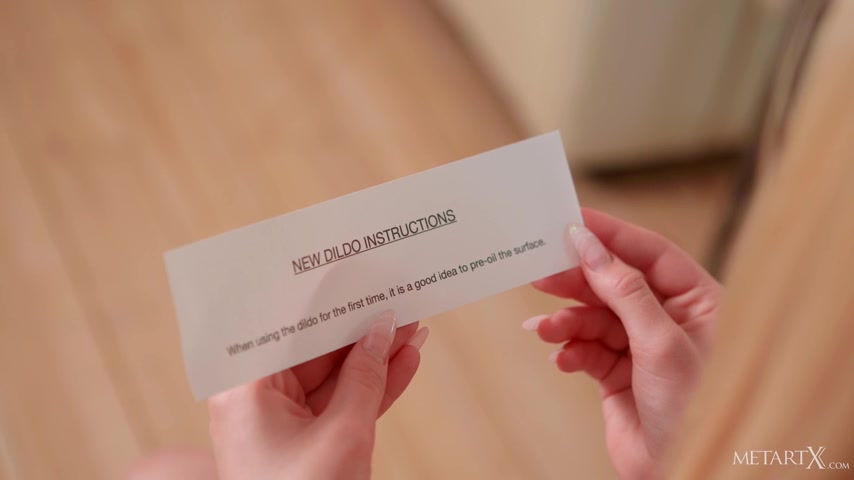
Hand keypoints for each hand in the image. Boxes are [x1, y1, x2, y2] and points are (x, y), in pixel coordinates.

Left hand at [208, 311, 428, 479]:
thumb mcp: (342, 434)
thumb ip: (365, 377)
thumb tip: (384, 331)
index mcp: (245, 387)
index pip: (285, 325)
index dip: (323, 298)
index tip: (354, 274)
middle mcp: (257, 398)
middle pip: (313, 347)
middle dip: (360, 327)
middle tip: (395, 297)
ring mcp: (281, 422)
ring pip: (334, 375)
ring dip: (375, 354)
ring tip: (413, 325)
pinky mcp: (304, 441)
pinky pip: (340, 403)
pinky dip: (373, 387)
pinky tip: (406, 362)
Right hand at [526, 209, 720, 478]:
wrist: (676, 470)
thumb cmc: (692, 409)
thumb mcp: (660, 342)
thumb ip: (623, 289)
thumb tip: (589, 247)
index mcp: (697, 301)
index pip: (650, 252)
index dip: (610, 234)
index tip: (572, 220)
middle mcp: (669, 317)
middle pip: (613, 281)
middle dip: (576, 281)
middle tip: (540, 272)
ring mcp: (640, 343)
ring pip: (593, 315)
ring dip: (566, 322)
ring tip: (545, 329)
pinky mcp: (616, 369)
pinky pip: (585, 346)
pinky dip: (569, 349)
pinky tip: (560, 358)